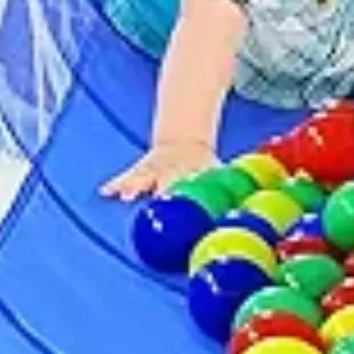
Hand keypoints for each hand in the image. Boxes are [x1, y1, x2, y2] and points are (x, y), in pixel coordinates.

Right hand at [101, 139, 218, 200]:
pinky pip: (126, 177)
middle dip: (163, 192)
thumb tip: (248, 209)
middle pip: (166, 182)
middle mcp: (172, 173)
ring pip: (143, 177)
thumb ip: (227, 190)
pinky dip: (117, 184)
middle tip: (158, 201)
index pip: (192, 185)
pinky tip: (106, 192)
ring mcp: (154, 172)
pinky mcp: (140, 172)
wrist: (183, 143)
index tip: (190, 206)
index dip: (191, 195)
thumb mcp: (216, 173)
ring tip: (126, 195)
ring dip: (135, 186)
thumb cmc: (201, 168)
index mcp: (192, 175)